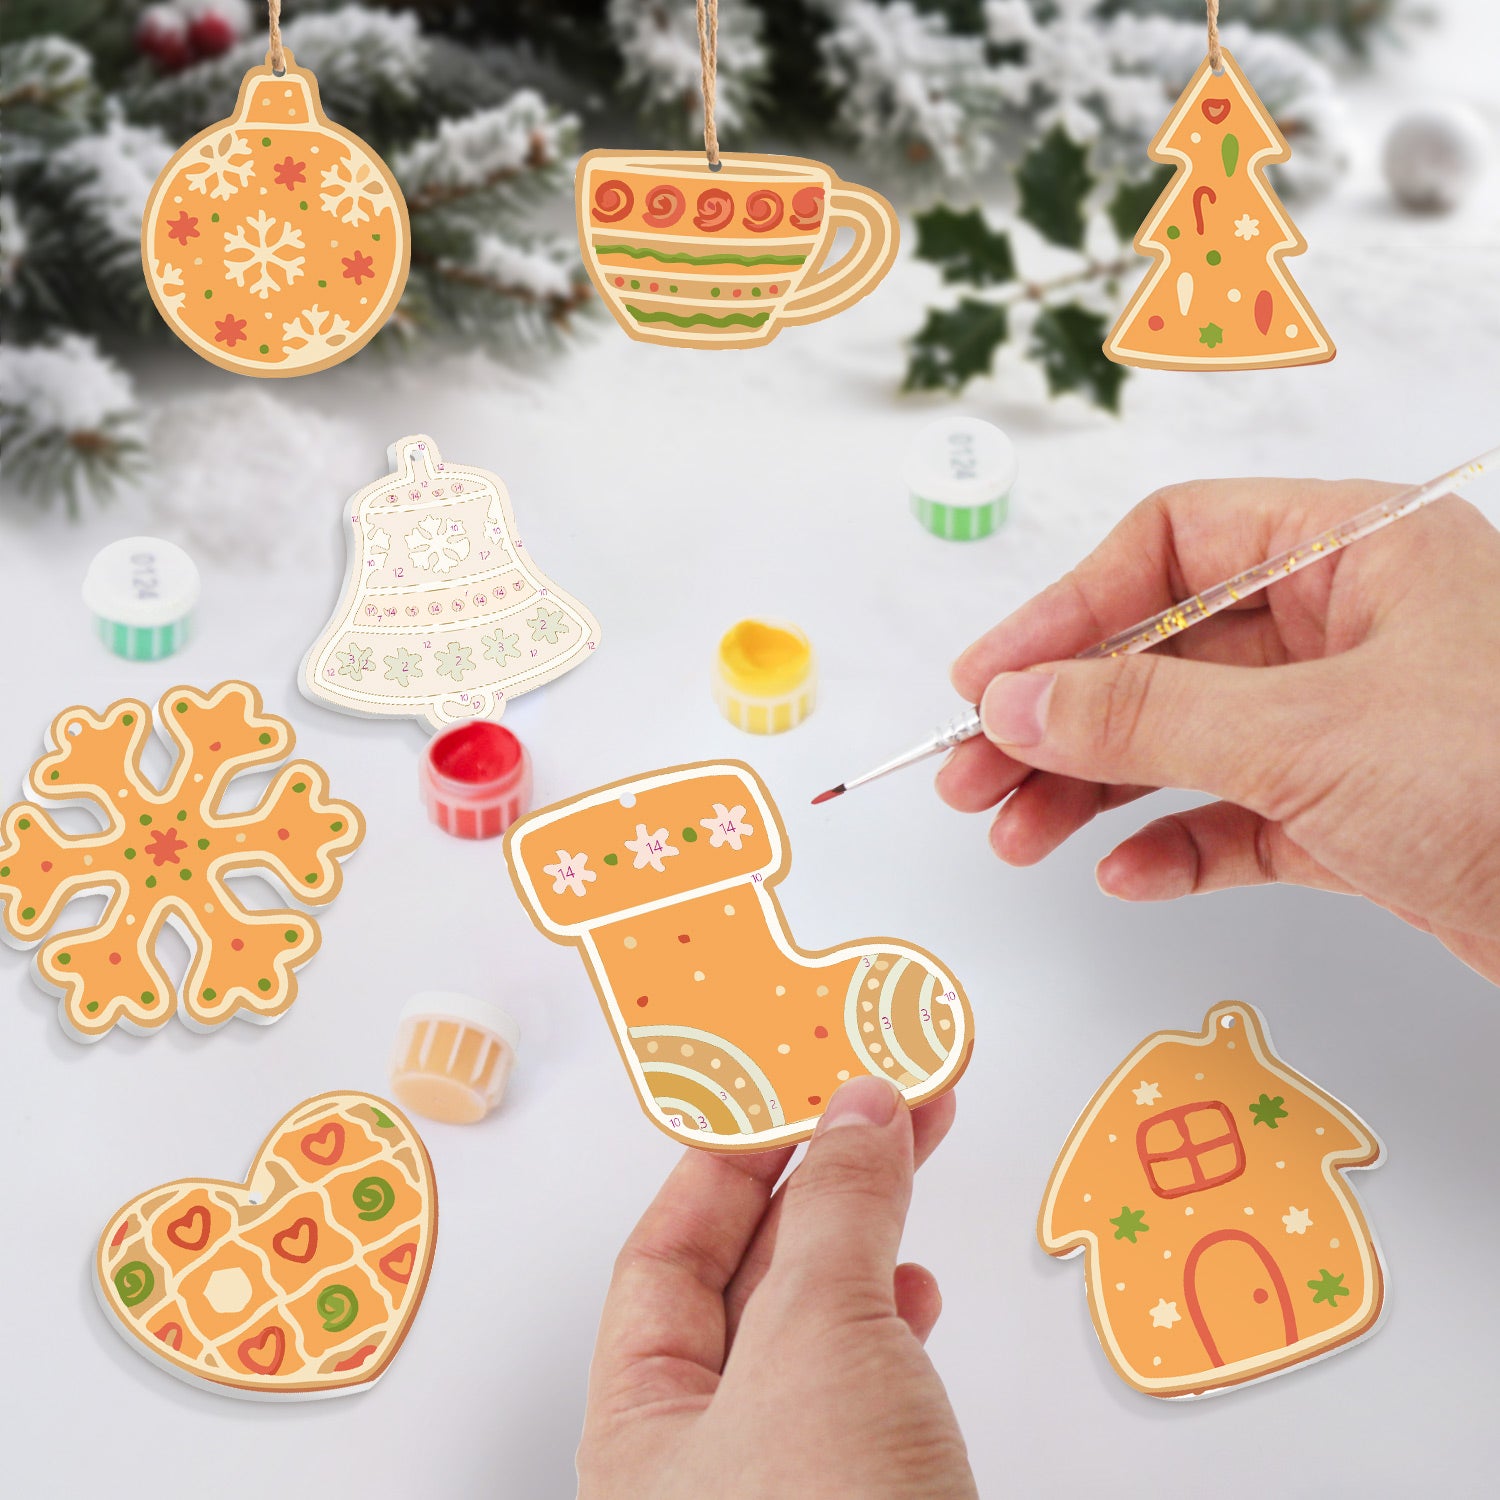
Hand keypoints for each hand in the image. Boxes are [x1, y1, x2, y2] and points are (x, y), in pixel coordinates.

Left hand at [577, 1078, 975, 1499]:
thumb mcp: (818, 1338)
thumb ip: (838, 1212)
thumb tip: (858, 1114)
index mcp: (641, 1425)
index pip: (665, 1256)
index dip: (727, 1163)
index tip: (787, 1094)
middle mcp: (703, 1458)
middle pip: (748, 1278)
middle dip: (818, 1181)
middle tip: (871, 1103)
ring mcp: (786, 1480)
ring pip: (815, 1324)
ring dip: (866, 1235)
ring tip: (908, 1152)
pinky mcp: (862, 1495)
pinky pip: (866, 1379)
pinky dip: (895, 1318)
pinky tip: (917, 1289)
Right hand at [937, 479, 1499, 984]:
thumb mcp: (1308, 736)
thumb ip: (1143, 715)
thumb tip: (1009, 701)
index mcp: (1356, 550)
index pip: (1170, 546)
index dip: (1065, 609)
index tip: (988, 681)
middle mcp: (1352, 625)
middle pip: (1163, 651)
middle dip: (1062, 718)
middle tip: (973, 779)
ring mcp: (1356, 723)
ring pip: (1190, 739)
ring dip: (1097, 788)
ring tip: (1016, 838)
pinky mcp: (1364, 814)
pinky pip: (1242, 815)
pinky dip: (1179, 843)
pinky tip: (1127, 874)